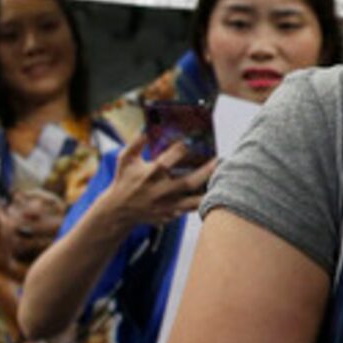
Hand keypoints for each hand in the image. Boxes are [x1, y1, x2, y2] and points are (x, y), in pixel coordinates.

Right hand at [99, 145, 213, 231]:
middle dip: (206, 171)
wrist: (118, 210)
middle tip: (219, 160)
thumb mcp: (125, 159)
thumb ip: (136, 142)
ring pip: (193, 200)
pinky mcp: (170, 214)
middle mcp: (160, 191)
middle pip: (188, 182)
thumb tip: (147, 127)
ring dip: (209, 190)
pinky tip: (214, 193)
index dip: (181, 149)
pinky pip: (190, 209)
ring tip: (224, 180)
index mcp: (150, 174)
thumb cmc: (123, 181)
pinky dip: (202, 202)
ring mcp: (166, 205)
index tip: (190, 142)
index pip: (168, 160)